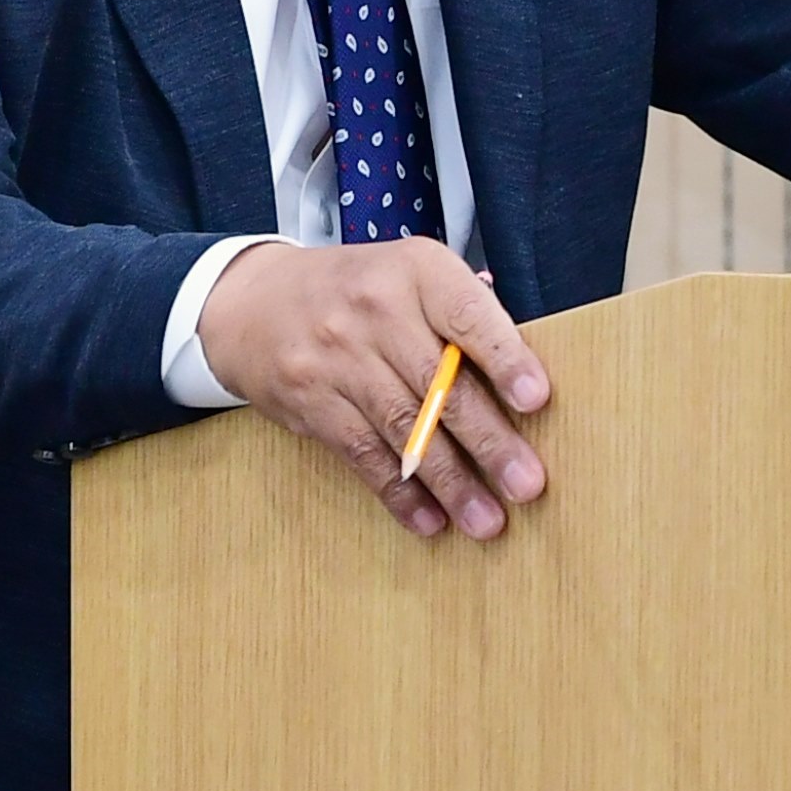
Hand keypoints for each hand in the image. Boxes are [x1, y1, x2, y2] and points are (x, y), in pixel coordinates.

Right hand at [198, 236, 554, 540]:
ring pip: (404, 428)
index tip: (536, 400)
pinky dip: (400, 493)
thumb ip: (464, 312)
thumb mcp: (409, 273)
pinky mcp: (311, 400)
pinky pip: (363, 454)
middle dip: (488, 440)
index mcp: (416, 270)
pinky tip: (431, 520)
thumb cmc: (357, 292)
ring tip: (488, 520)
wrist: (254, 301)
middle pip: (440, 384)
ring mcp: (338, 356)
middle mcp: (376, 309)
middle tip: (527, 484)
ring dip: (450, 481)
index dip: (505, 358)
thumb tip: (527, 367)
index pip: (467, 315)